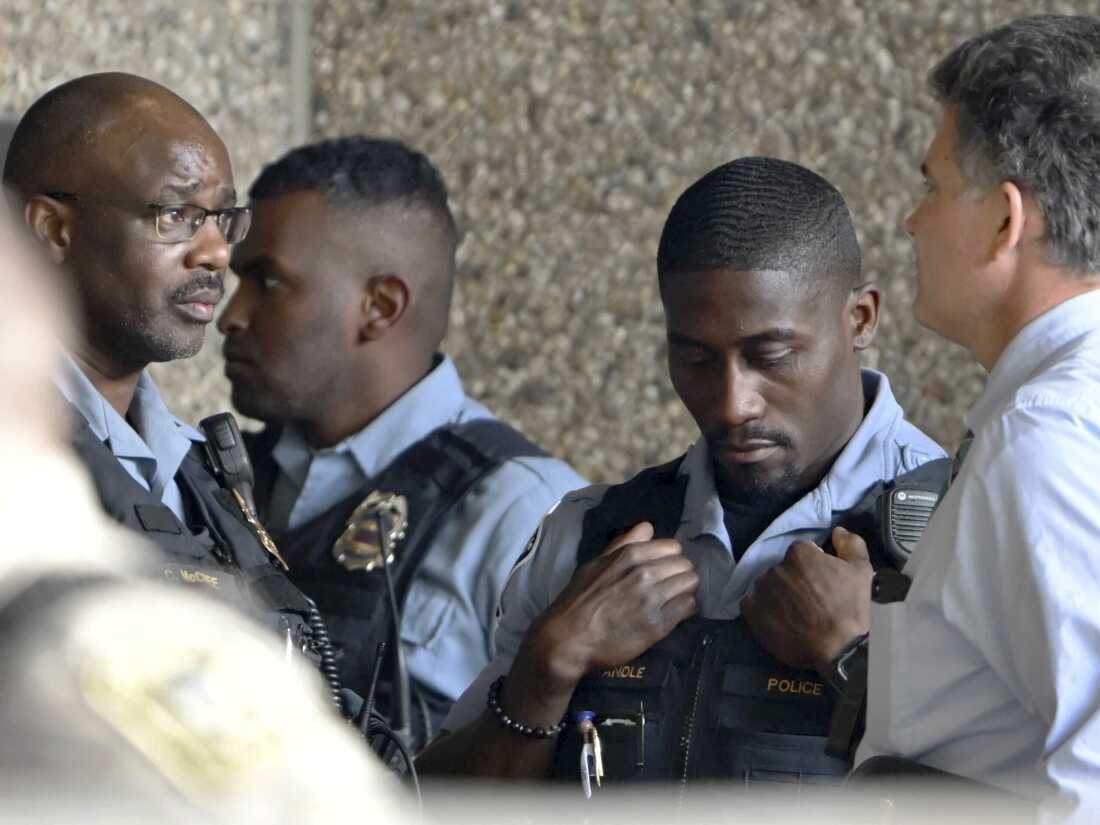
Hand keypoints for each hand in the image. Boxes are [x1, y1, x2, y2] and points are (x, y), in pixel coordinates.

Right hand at [518, 521, 698, 695]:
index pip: (672, 547)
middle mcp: (644, 574)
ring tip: (673, 599)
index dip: (669, 558)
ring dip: (684, 590)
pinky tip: (674, 613)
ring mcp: (653, 600)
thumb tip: (647, 527)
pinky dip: (685, 608)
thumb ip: (622, 544)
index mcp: (629, 556)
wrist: (568, 639)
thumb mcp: (595, 564)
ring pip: (690, 584)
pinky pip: (688, 607)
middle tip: (669, 586)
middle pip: (685, 565)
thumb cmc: (578, 600)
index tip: (663, 569)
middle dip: (679, 574)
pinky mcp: (658, 625)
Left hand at [741, 526, 872, 672]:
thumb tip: (837, 531)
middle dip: (794, 579)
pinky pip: (752, 603)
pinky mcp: (752, 611)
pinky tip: (778, 618)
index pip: (801, 552)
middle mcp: (776, 567)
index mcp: (799, 553)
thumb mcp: (862, 571)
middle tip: (810, 598)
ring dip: (777, 593)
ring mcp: (762, 589)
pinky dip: (761, 608)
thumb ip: (851, 544)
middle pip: (783, 568)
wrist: (838, 648)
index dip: (812, 566)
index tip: (821, 581)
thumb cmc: (851, 608)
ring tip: (794, 611)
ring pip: (767, 584)